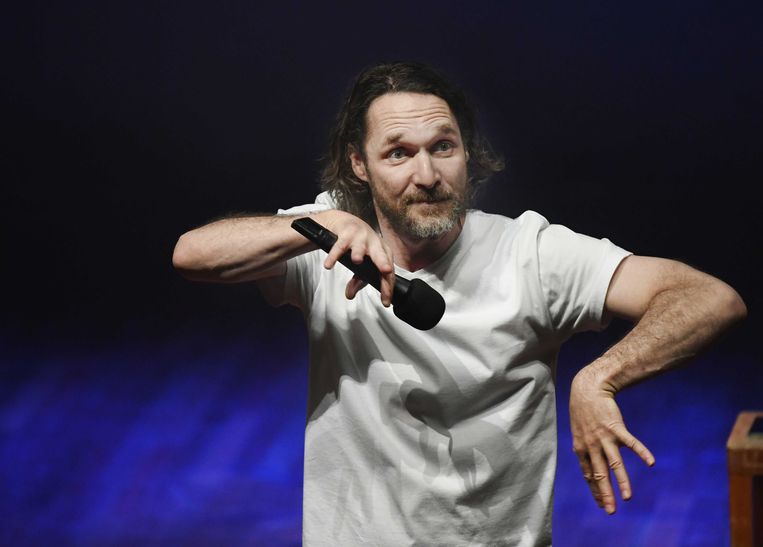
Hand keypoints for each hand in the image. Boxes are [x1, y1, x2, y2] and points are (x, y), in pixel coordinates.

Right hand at [319, 211, 395, 306]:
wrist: (346, 223)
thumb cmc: (359, 245)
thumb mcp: (361, 264)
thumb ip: (358, 280)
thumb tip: (350, 295)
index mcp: (383, 251)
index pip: (388, 271)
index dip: (387, 286)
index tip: (385, 301)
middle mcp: (374, 243)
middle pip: (380, 255)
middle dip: (383, 262)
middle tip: (386, 271)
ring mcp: (360, 237)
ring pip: (360, 247)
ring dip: (358, 253)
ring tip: (357, 261)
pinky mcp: (346, 234)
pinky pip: (339, 246)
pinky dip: (334, 255)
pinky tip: (329, 265)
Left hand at [569, 367, 654, 513]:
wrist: (587, 389)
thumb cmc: (583, 412)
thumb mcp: (578, 432)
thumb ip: (585, 449)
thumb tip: (590, 463)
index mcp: (581, 448)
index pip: (588, 475)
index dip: (595, 490)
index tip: (601, 504)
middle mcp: (591, 446)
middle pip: (599, 474)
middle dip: (605, 494)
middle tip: (610, 511)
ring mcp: (603, 437)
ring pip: (614, 463)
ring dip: (621, 481)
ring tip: (627, 497)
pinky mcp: (615, 427)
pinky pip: (630, 443)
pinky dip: (642, 452)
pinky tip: (651, 462)